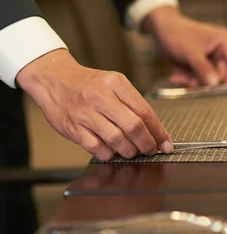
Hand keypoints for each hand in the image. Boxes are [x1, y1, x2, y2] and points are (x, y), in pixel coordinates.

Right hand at [16, 49, 171, 160]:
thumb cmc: (88, 83)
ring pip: (116, 139)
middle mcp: (101, 97)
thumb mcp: (114, 82)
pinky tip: (113, 151)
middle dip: (147, 143)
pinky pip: (96, 148)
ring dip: (130, 151)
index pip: (144, 111)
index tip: (165, 142)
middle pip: (133, 126)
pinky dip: (109, 153)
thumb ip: (132, 102)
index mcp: (116, 83)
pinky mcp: (73, 128)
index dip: (158, 131)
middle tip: (151, 150)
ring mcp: (86, 114)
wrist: (54, 80)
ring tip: (134, 151)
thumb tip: (152, 128)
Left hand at [143, 7, 226, 86]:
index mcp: (225, 41)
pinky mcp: (200, 63)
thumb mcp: (191, 53)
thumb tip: (214, 83)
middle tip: (191, 82)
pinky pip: (198, 77)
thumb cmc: (178, 33)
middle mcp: (220, 50)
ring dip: (193, 80)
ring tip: (179, 77)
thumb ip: (203, 69)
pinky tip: (176, 75)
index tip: (219, 88)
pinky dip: (187, 78)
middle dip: (204, 79)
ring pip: (208, 78)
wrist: (160, 28)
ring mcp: (210, 57)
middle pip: (221, 73)